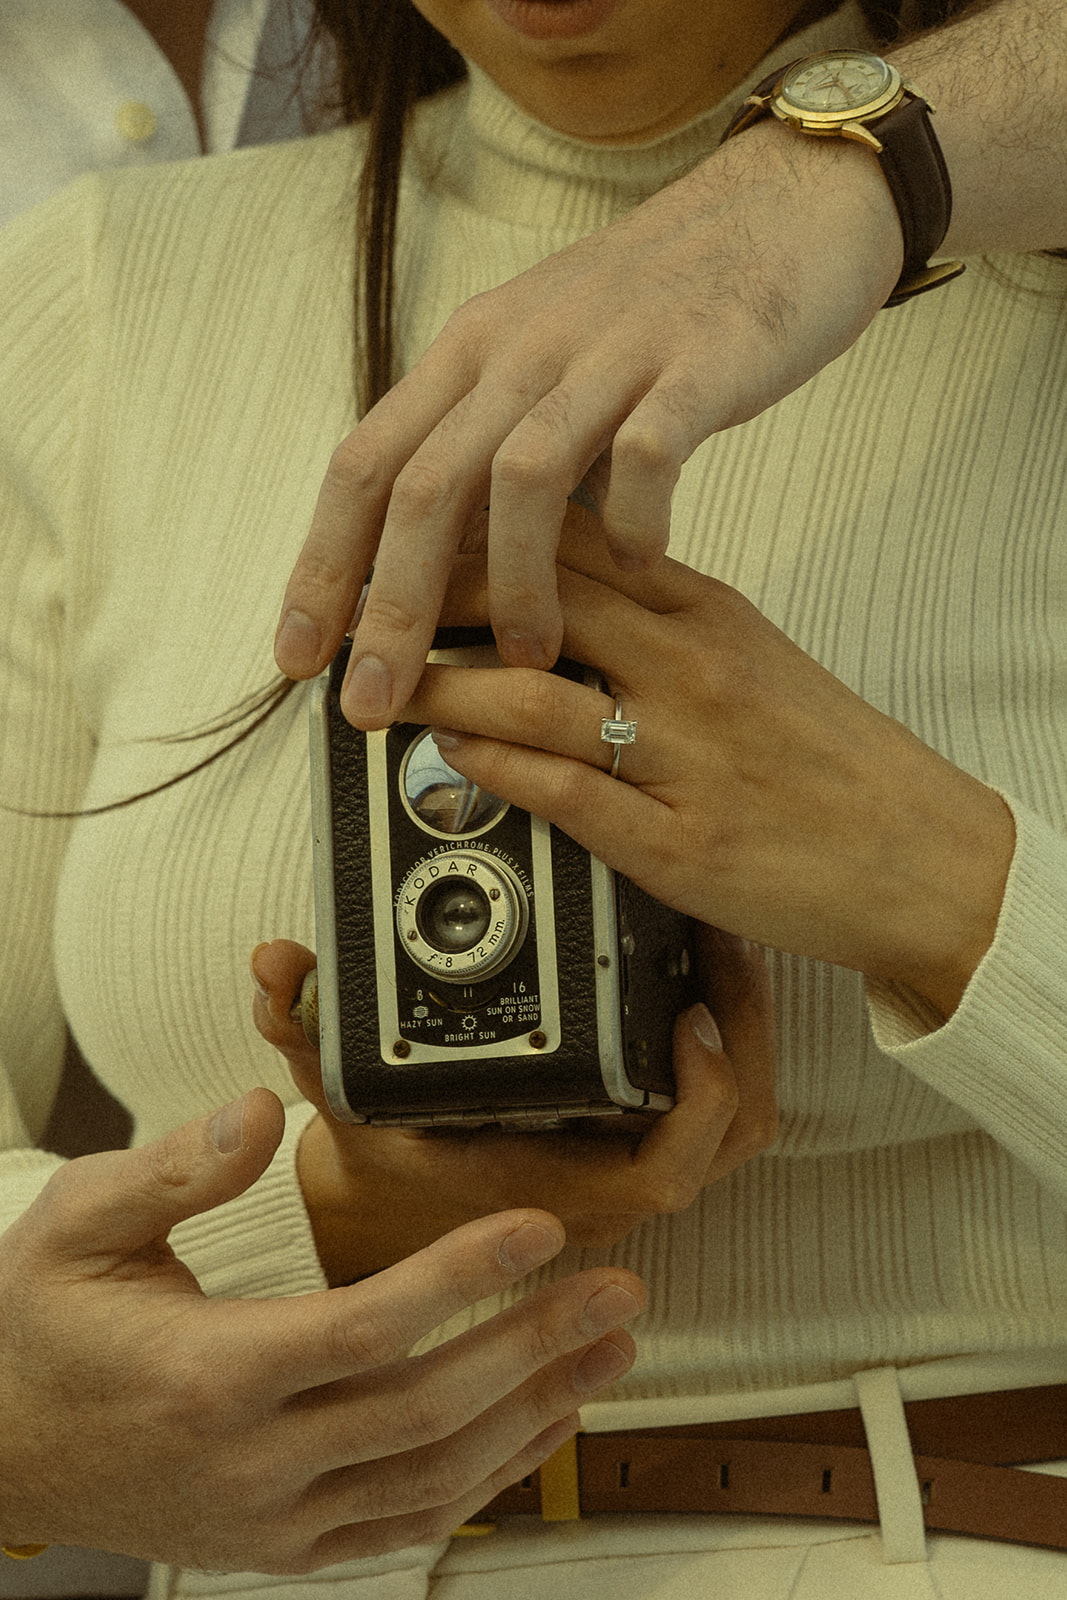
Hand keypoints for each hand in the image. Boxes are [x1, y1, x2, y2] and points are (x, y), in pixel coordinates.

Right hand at [0, 1093, 644, 1570]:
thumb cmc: (40, 1332)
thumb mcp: (78, 1225)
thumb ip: (175, 1166)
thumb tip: (259, 1110)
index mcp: (207, 1374)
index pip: (368, 1326)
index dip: (465, 1276)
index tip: (540, 1227)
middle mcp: (251, 1460)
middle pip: (426, 1407)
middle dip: (535, 1343)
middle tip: (615, 1290)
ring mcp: (272, 1516)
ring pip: (435, 1476)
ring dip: (535, 1411)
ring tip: (606, 1348)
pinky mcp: (283, 1543)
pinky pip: (407, 1523)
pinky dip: (488, 1478)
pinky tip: (541, 1426)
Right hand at [251, 930, 775, 1282]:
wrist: (384, 1207)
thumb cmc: (381, 1157)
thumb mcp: (341, 1093)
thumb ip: (309, 1032)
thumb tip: (274, 967)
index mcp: (552, 1186)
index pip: (666, 1167)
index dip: (702, 1098)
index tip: (693, 1013)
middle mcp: (605, 1187)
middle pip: (731, 1136)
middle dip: (745, 1038)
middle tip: (721, 946)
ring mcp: (629, 1169)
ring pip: (737, 1125)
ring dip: (747, 1039)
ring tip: (721, 949)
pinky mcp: (635, 1143)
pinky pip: (716, 1112)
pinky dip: (727, 1052)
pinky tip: (703, 980)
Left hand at [274, 124, 901, 726]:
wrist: (779, 208)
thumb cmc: (652, 307)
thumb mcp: (541, 362)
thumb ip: (491, 453)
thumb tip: (441, 568)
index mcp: (469, 353)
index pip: (365, 465)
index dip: (319, 565)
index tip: (296, 656)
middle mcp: (520, 349)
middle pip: (424, 485)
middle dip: (389, 607)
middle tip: (375, 702)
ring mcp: (606, 352)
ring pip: (521, 477)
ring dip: (512, 582)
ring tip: (527, 656)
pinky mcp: (696, 361)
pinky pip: (646, 453)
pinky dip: (634, 521)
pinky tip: (639, 567)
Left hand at [403, 531, 1014, 1018]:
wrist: (922, 853)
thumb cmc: (829, 758)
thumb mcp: (748, 655)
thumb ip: (657, 619)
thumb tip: (562, 589)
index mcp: (706, 611)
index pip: (569, 543)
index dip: (473, 535)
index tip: (407, 537)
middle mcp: (691, 668)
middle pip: (537, 605)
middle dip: (431, 603)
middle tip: (358, 607)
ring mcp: (686, 756)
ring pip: (536, 700)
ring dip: (438, 692)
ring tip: (378, 689)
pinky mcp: (683, 842)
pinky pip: (569, 795)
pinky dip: (496, 775)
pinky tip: (450, 764)